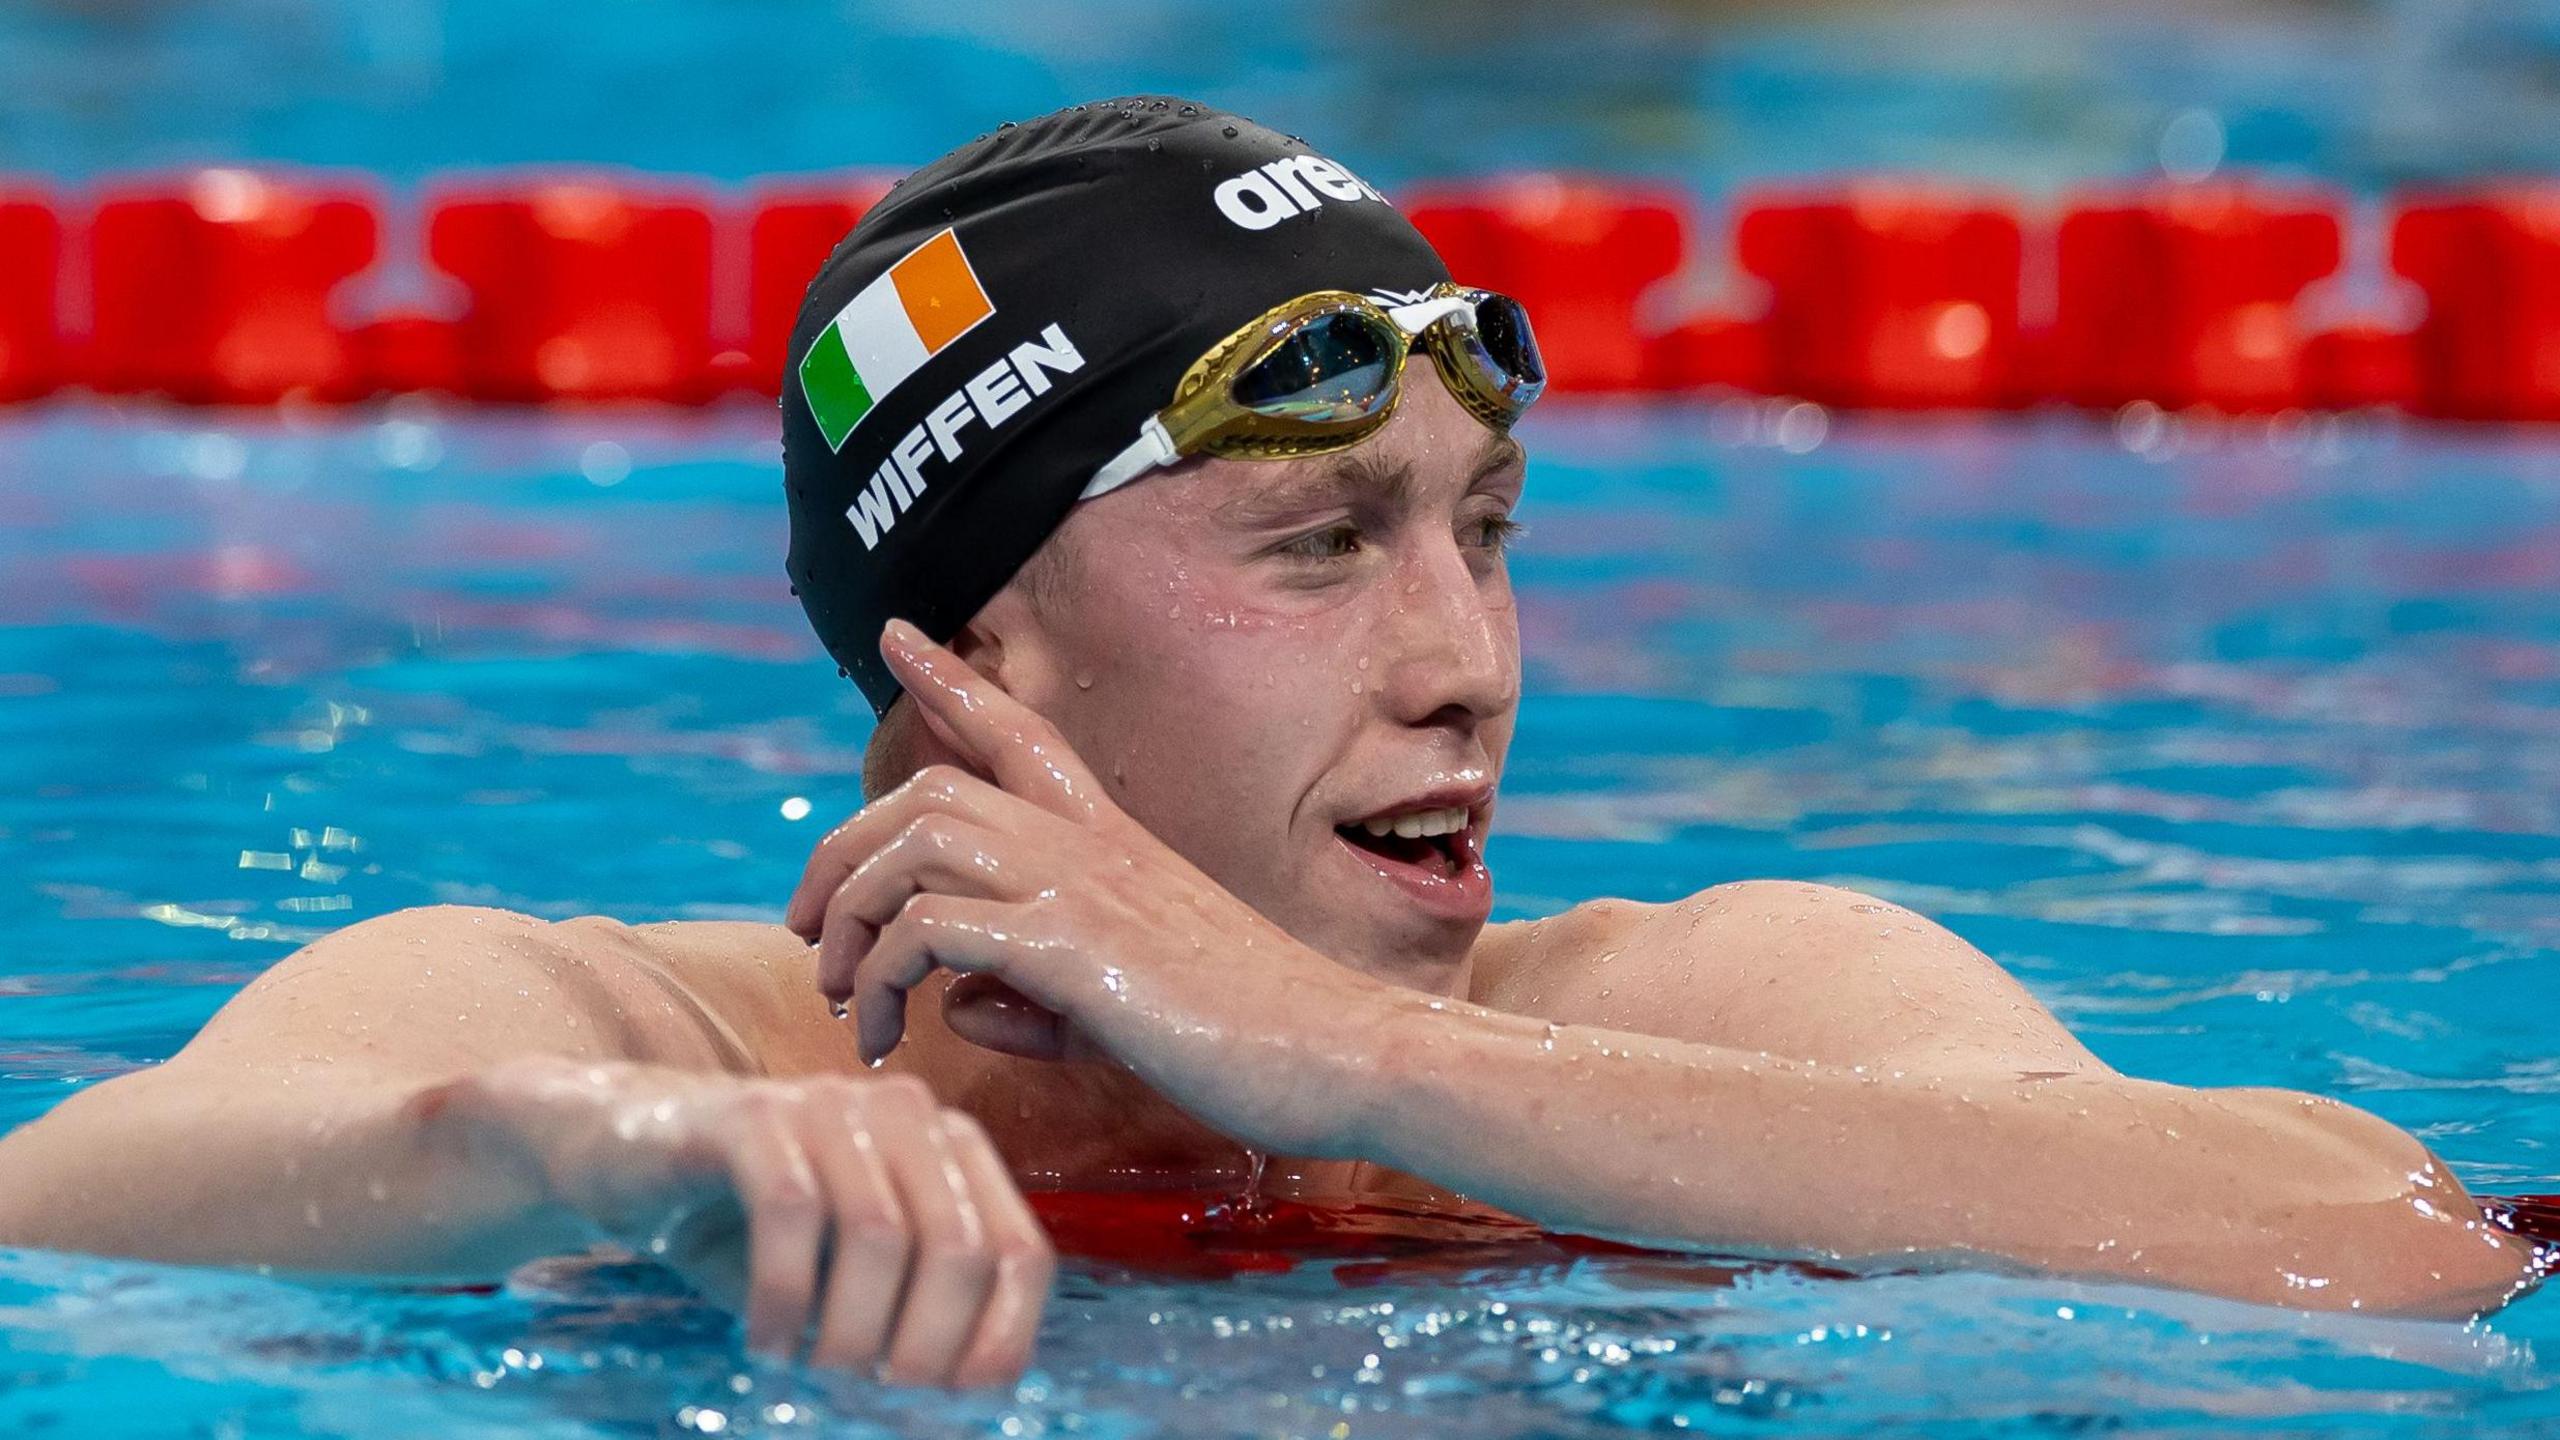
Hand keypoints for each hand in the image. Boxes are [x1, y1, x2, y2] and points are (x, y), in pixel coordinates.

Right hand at [443, 1057, 1052, 1386]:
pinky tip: (763, 1339)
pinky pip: (791, 1212)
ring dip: (847, 1331)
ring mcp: (830, 1103)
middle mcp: (908, 1113)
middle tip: (870, 1398)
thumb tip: (957, 1405)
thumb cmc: (753, 1226)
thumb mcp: (847, 1279)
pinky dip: (782, 1296)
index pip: (1021, 1254)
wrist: (628, 1156)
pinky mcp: (753, 1113)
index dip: (1000, 1341)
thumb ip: (910, 1319)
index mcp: (952, 1150)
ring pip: (879, 1233)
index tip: (952, 1404)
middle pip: (959, 1248)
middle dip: (922, 1347)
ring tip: (813, 1372)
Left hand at [783, 618, 1393, 1155]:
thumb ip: (1035, 995)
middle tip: (804, 925)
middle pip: (928, 792)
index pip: (1023, 732)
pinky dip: (884, 976)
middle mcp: (1091, 844)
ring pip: (914, 846)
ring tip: (839, 997)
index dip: (953, 681)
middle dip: (840, 851)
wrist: (1336, 1053)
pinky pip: (929, 931)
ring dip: (848, 919)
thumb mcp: (1122, 1006)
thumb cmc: (1249, 1037)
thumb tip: (959, 1003)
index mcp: (1114, 841)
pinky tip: (887, 1033)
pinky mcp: (1073, 946)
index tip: (900, 635)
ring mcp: (1081, 886)